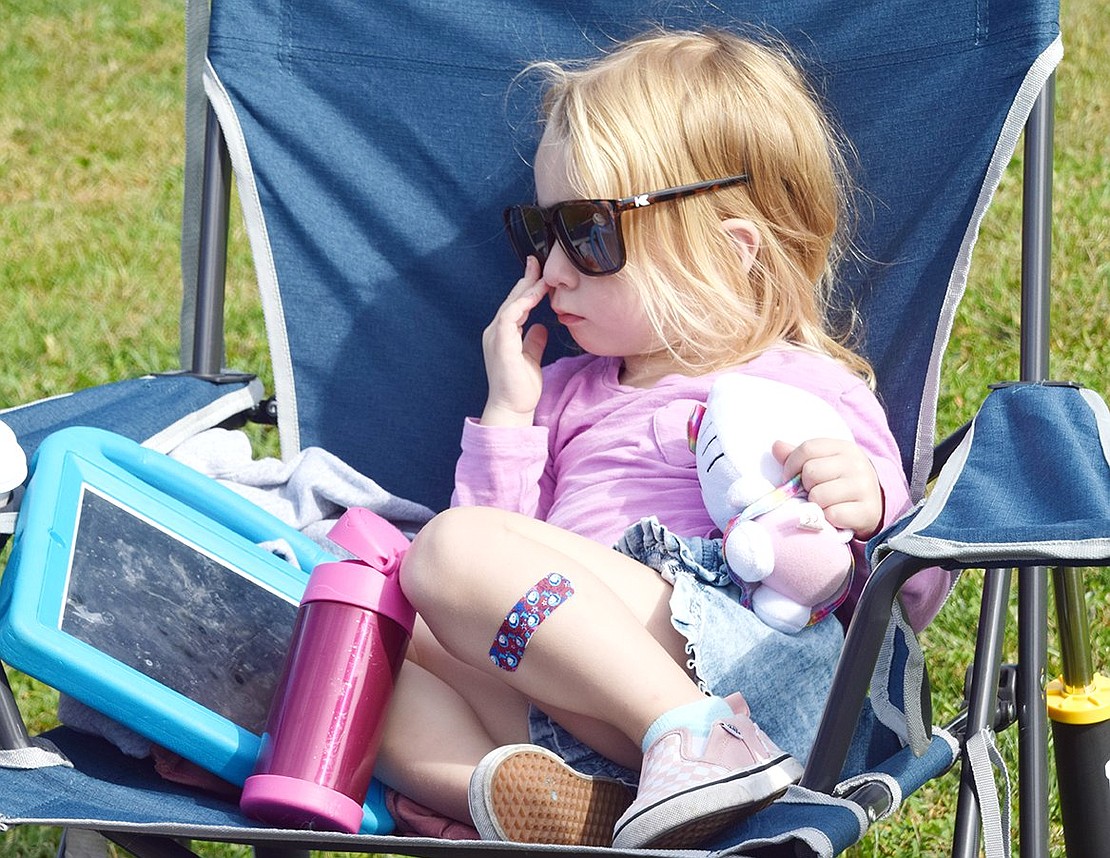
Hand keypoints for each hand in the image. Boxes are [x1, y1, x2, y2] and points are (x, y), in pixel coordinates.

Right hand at [480, 257, 549, 425]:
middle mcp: (496, 332)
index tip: (539, 274)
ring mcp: (495, 336)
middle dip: (525, 280)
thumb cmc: (520, 388)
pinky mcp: (500, 342)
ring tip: (541, 275)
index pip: (515, 305)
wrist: (511, 408)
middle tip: (537, 262)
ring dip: (526, 288)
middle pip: (511, 299)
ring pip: (511, 304)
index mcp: (503, 335)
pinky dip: (523, 303)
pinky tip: (536, 295)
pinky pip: (511, 315)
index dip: (526, 288)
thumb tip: (541, 327)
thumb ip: (533, 341)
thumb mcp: (531, 358)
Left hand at [774, 438, 883, 538]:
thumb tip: (776, 446)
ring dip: (816, 504)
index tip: (790, 477)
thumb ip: (799, 456)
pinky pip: (832, 515)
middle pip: (811, 472)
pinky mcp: (867, 511)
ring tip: (825, 504)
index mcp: (844, 448)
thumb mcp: (825, 463)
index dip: (791, 465)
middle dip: (806, 486)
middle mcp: (857, 465)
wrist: (875, 505)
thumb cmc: (841, 482)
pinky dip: (828, 519)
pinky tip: (835, 516)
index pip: (807, 449)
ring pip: (819, 496)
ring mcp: (864, 487)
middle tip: (813, 492)